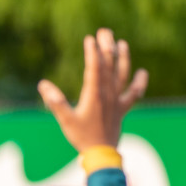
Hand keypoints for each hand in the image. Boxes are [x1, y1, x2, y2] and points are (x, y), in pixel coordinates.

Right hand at [38, 28, 147, 152]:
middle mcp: (108, 94)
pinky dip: (139, 82)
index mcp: (94, 94)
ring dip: (123, 58)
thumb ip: (55, 102)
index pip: (94, 68)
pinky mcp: (122, 108)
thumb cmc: (81, 137)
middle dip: (107, 47)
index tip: (90, 38)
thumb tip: (43, 84)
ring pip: (122, 74)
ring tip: (121, 43)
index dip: (92, 52)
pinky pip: (134, 93)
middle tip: (104, 31)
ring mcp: (117, 100)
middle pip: (109, 65)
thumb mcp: (65, 120)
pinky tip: (142, 72)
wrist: (102, 154)